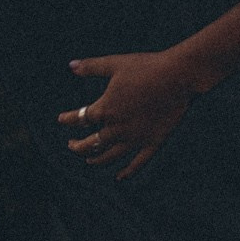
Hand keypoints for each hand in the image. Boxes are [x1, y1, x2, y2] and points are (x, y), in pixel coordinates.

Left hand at [58, 49, 202, 177]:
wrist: (178, 76)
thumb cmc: (146, 67)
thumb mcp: (115, 64)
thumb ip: (91, 67)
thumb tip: (70, 65)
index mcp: (105, 109)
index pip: (80, 119)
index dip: (69, 120)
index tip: (62, 120)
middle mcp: (116, 129)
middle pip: (91, 144)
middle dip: (78, 146)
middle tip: (71, 146)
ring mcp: (134, 139)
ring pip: (110, 156)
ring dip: (97, 160)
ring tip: (89, 161)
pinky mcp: (152, 143)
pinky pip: (137, 163)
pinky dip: (127, 172)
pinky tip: (120, 177)